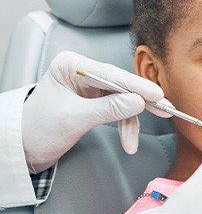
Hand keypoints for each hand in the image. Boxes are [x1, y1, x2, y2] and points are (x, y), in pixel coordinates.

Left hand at [22, 51, 169, 172]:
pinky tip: (128, 139)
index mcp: (71, 65)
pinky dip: (124, 125)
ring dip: (131, 121)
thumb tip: (138, 102)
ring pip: (122, 99)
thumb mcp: (74, 119)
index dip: (137, 86)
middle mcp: (82, 71)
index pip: (111, 74)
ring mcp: (90, 86)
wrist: (25, 148)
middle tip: (164, 109)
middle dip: (140, 101)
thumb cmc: (38, 129)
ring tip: (133, 141)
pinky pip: (117, 109)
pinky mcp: (94, 100)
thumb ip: (108, 109)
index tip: (157, 95)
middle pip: (120, 85)